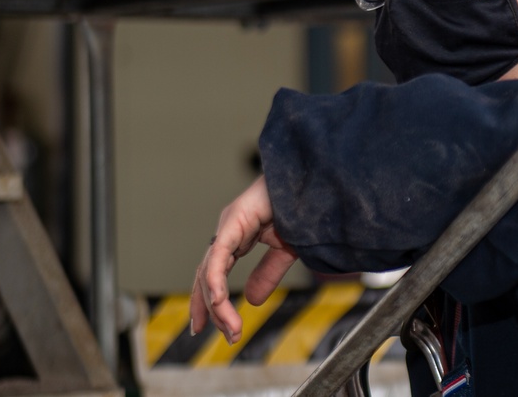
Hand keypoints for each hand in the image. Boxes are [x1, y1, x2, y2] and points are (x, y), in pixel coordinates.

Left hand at [190, 175, 297, 343]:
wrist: (313, 183)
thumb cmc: (300, 207)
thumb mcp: (284, 250)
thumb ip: (267, 273)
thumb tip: (252, 300)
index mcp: (236, 236)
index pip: (213, 273)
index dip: (209, 301)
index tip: (212, 327)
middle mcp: (227, 230)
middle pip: (204, 275)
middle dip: (204, 307)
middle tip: (206, 333)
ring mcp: (228, 224)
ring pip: (209, 270)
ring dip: (216, 304)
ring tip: (230, 329)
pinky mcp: (234, 221)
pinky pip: (218, 255)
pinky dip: (215, 280)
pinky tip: (216, 301)